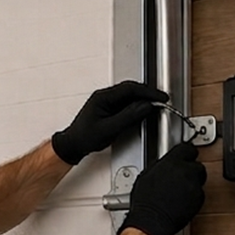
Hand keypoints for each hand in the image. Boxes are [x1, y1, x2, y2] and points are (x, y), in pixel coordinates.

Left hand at [51, 81, 168, 164]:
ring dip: (143, 99)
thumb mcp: (109, 129)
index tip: (160, 97)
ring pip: (129, 95)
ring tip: (155, 105)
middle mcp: (104, 96)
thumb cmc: (84, 137)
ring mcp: (106, 101)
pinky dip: (136, 106)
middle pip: (131, 89)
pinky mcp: (109, 108)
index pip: (130, 89)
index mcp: (103, 97)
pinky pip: (126, 103)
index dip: (148, 92)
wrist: (73, 145)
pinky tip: (143, 111)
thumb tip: (145, 106)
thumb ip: (128, 117)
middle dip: (148, 94)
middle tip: (161, 100)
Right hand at [119, 141, 206, 234]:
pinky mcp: (199, 197)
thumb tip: (163, 164)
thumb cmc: (146, 202)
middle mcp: (184, 171)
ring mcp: (194, 185)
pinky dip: (193, 195)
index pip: (186, 149)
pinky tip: (181, 200)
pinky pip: (200, 193)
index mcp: (171, 163)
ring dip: (192, 182)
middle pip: (196, 164)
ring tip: (180, 190)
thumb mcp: (146, 177)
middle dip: (191, 170)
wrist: (152, 221)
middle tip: (182, 176)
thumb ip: (159, 167)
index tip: (186, 154)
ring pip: (199, 179)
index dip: (186, 153)